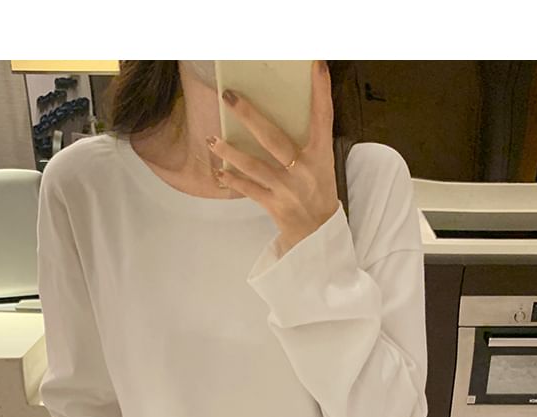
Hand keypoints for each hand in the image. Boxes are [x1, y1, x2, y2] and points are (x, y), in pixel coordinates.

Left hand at [206, 60, 338, 256]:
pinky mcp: (274, 205)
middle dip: (250, 116)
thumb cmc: (318, 190)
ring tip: (213, 138)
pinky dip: (233, 180)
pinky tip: (219, 171)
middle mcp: (305, 169)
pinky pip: (248, 189)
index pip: (323, 116)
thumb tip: (274, 113)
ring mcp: (288, 188)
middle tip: (229, 96)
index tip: (315, 65)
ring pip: (254, 166)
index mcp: (321, 154)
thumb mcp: (321, 163)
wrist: (319, 231)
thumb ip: (305, 141)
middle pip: (274, 138)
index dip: (320, 91)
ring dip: (231, 151)